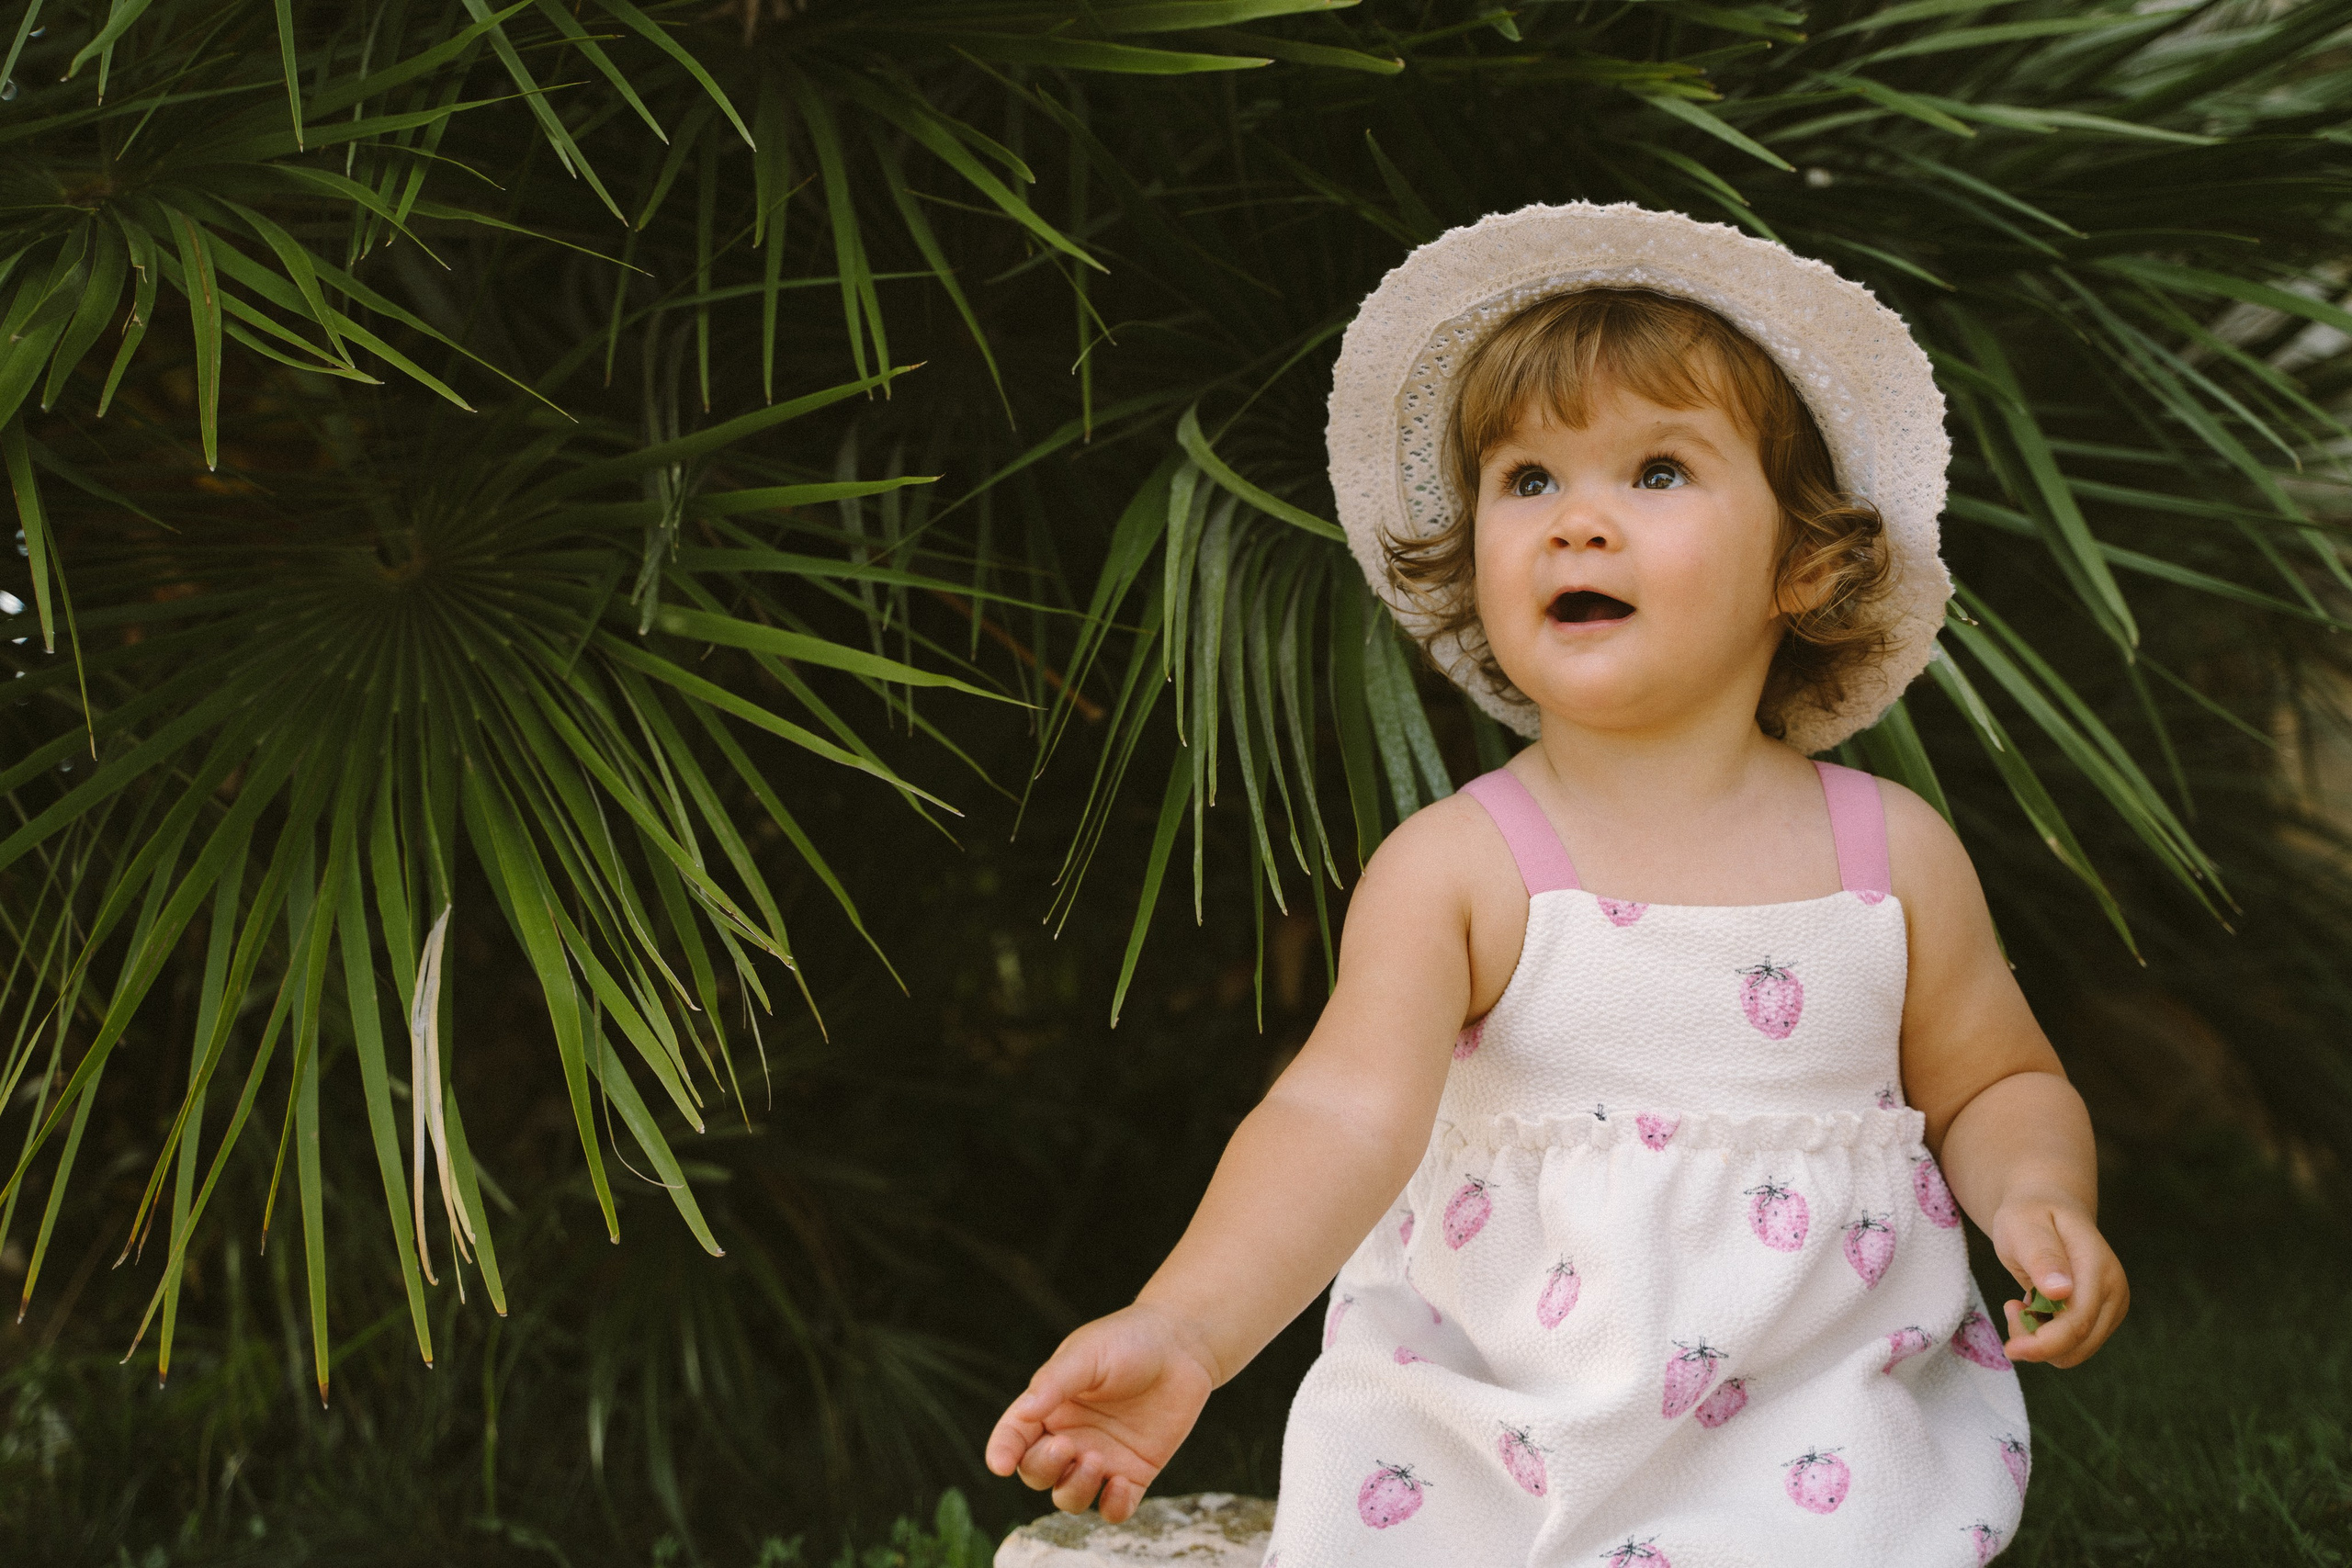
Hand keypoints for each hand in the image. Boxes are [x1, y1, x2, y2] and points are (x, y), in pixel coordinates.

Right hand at [984, 1302, 1219, 1522]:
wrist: (1181, 1347)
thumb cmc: (1127, 1342)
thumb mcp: (1087, 1354)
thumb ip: (1054, 1382)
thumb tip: (1025, 1413)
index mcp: (1048, 1407)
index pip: (1013, 1437)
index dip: (1002, 1452)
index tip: (1001, 1466)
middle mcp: (1069, 1437)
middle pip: (1037, 1473)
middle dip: (1043, 1468)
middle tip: (1068, 1446)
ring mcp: (1101, 1459)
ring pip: (1069, 1496)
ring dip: (1074, 1489)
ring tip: (1097, 1462)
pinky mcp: (1134, 1473)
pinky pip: (1114, 1508)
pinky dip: (1112, 1508)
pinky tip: (1120, 1487)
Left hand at [1989, 1195, 2127, 1366]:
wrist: (2049, 1209)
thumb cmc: (2031, 1215)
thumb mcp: (2023, 1225)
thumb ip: (2041, 1255)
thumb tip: (2061, 1291)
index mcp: (2099, 1268)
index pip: (2077, 1323)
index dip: (2043, 1344)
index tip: (2010, 1349)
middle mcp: (2115, 1292)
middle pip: (2077, 1345)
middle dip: (2036, 1341)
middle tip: (2011, 1306)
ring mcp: (2113, 1307)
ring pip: (2074, 1351)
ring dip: (2040, 1339)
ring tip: (2023, 1303)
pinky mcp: (2103, 1317)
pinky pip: (2073, 1345)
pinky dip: (2047, 1336)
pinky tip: (2036, 1307)